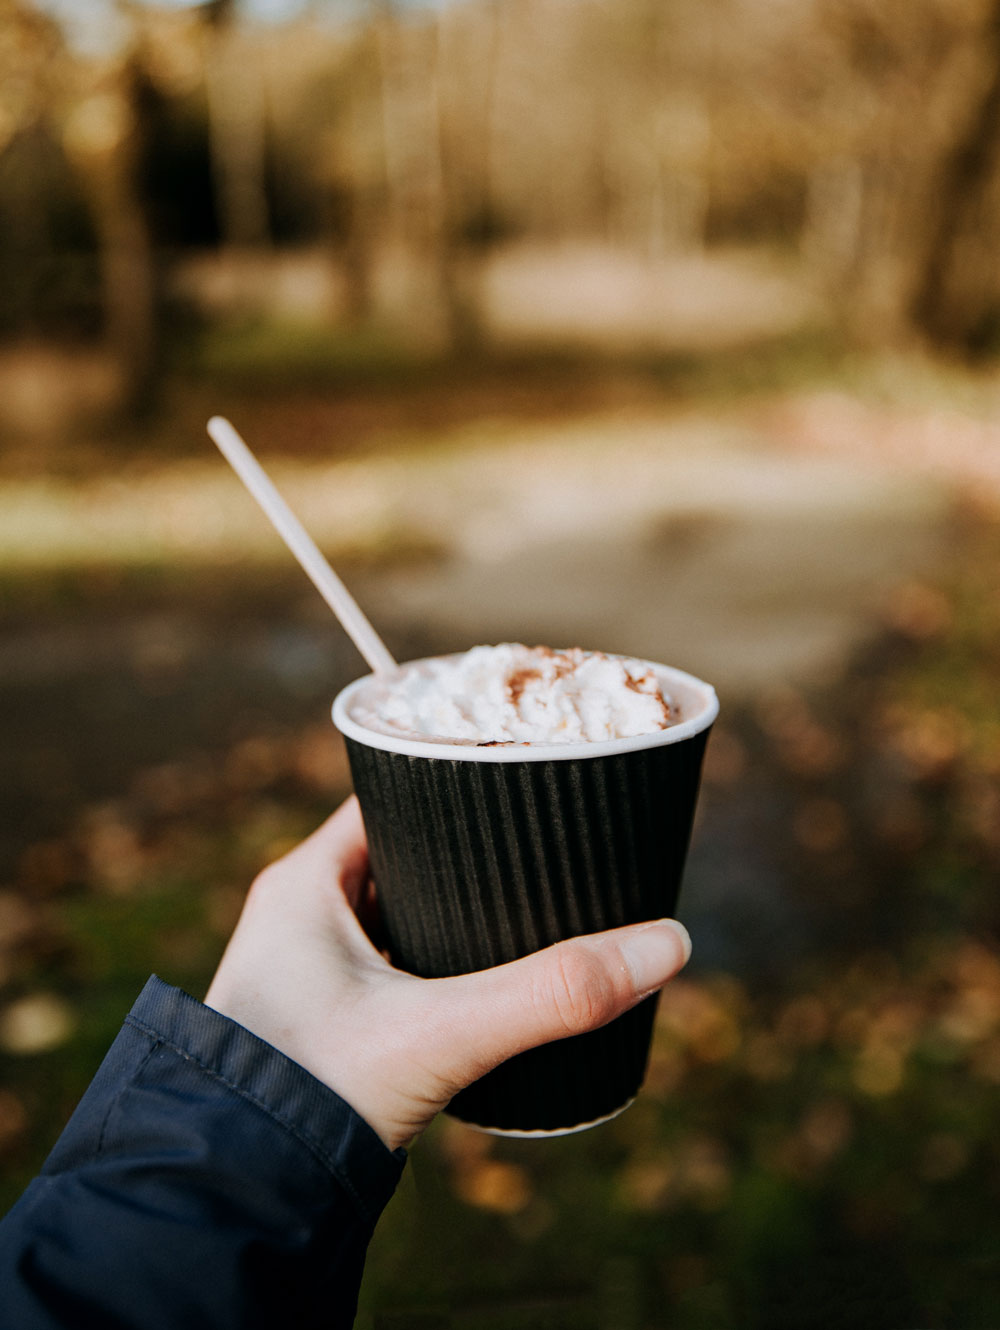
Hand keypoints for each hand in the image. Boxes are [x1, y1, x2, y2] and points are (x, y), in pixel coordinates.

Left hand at [205, 797, 690, 1150]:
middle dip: (471, 856)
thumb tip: (668, 945)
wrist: (239, 1199)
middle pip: (404, 852)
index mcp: (303, 882)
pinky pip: (389, 961)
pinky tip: (483, 976)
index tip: (526, 784)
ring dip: (454, 911)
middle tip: (546, 852)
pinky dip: (435, 958)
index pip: (393, 794)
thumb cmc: (315, 1095)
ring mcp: (305, 968)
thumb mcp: (444, 1032)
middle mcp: (297, 914)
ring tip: (530, 907)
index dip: (460, 785)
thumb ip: (553, 992)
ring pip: (398, 911)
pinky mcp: (322, 1018)